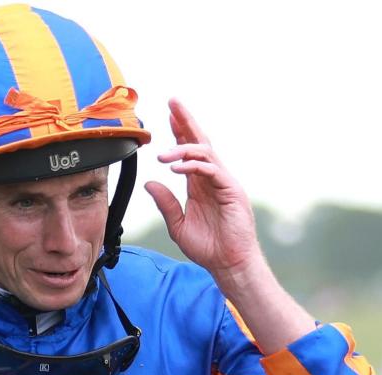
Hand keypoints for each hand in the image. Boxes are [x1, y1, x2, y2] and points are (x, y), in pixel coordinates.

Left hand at [144, 98, 262, 278]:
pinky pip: (212, 171)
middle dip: (186, 121)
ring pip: (205, 153)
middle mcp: (212, 178)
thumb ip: (165, 203)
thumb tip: (149, 184)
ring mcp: (224, 183)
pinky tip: (177, 168)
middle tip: (173, 102)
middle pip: (200, 141)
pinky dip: (194, 166)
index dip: (179, 131)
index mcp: (199, 184)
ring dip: (183, 148)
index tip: (168, 114)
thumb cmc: (208, 247)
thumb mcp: (178, 225)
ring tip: (163, 156)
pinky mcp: (232, 191)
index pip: (189, 151)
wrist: (228, 264)